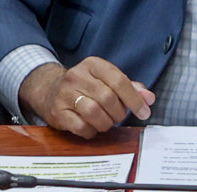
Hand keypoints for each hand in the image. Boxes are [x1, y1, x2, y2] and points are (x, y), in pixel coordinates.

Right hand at [19, 58, 154, 138]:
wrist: (48, 90)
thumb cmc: (85, 86)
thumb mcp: (106, 80)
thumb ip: (130, 88)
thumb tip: (149, 98)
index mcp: (93, 64)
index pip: (119, 80)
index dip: (135, 98)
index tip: (144, 111)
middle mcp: (77, 76)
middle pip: (108, 97)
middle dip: (119, 112)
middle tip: (120, 117)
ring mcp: (64, 94)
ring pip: (94, 112)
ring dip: (106, 122)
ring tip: (107, 123)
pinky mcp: (57, 112)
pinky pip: (80, 126)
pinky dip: (91, 131)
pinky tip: (93, 128)